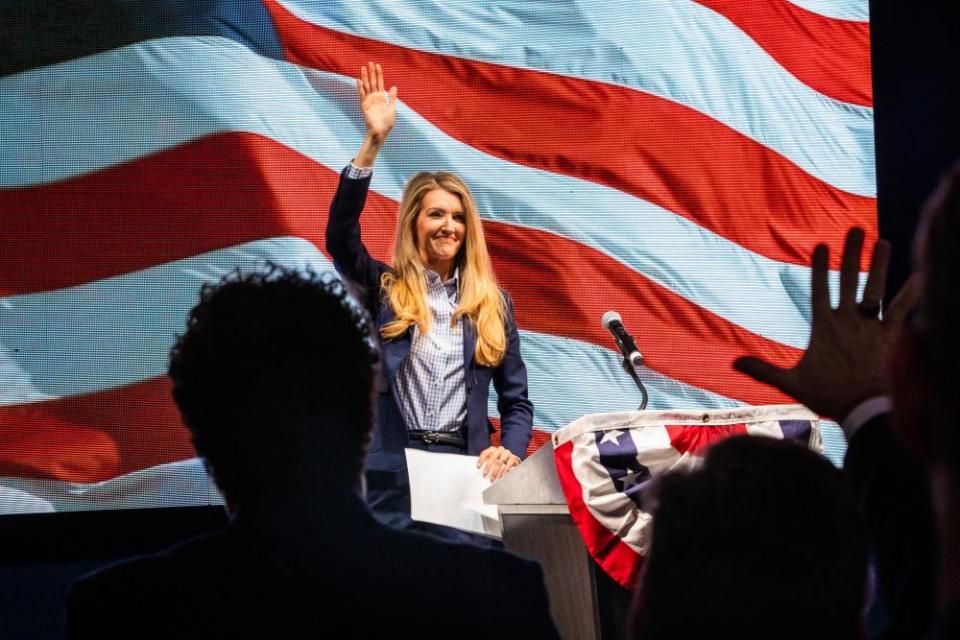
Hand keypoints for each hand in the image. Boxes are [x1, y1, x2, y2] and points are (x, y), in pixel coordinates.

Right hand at [357, 62, 396, 142]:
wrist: (381, 132)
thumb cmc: (387, 123)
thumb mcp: (392, 108)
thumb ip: (392, 97)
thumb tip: (394, 86)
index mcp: (381, 98)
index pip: (379, 83)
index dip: (379, 74)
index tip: (377, 65)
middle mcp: (374, 98)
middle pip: (372, 82)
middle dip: (371, 72)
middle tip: (369, 62)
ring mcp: (369, 101)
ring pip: (366, 87)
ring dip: (365, 77)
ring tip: (363, 68)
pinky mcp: (364, 107)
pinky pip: (362, 96)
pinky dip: (360, 88)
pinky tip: (359, 81)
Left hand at [477, 445, 519, 481]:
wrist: (512, 463)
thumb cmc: (498, 463)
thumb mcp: (491, 462)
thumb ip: (485, 465)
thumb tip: (477, 472)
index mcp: (492, 449)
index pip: (485, 453)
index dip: (481, 460)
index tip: (478, 468)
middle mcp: (500, 449)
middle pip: (492, 457)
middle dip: (488, 466)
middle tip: (484, 474)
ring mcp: (507, 453)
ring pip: (500, 461)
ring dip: (495, 471)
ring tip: (492, 479)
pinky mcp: (514, 458)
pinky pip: (508, 465)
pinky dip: (504, 471)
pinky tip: (501, 477)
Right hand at [734, 228, 920, 426]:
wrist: (862, 410)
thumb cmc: (826, 396)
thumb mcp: (789, 383)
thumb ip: (762, 369)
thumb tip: (733, 362)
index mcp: (823, 327)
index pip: (819, 289)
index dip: (819, 266)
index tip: (821, 245)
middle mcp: (847, 320)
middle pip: (849, 280)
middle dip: (850, 253)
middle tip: (854, 229)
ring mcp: (870, 326)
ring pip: (875, 289)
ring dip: (879, 264)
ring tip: (882, 242)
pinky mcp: (889, 336)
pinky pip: (901, 311)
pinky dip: (911, 294)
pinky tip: (922, 276)